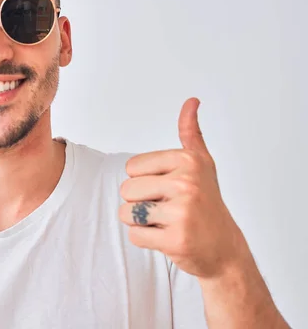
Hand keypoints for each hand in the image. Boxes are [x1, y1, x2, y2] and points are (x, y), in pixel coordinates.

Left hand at [118, 97, 248, 278]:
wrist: (225, 248)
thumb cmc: (206, 203)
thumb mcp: (201, 163)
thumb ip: (190, 132)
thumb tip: (191, 101)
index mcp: (187, 161)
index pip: (131, 167)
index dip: (144, 181)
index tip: (168, 189)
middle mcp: (186, 183)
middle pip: (126, 190)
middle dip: (140, 203)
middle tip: (167, 209)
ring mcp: (182, 213)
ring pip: (126, 213)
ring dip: (140, 222)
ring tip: (166, 222)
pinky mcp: (176, 240)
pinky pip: (135, 236)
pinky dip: (146, 240)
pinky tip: (168, 237)